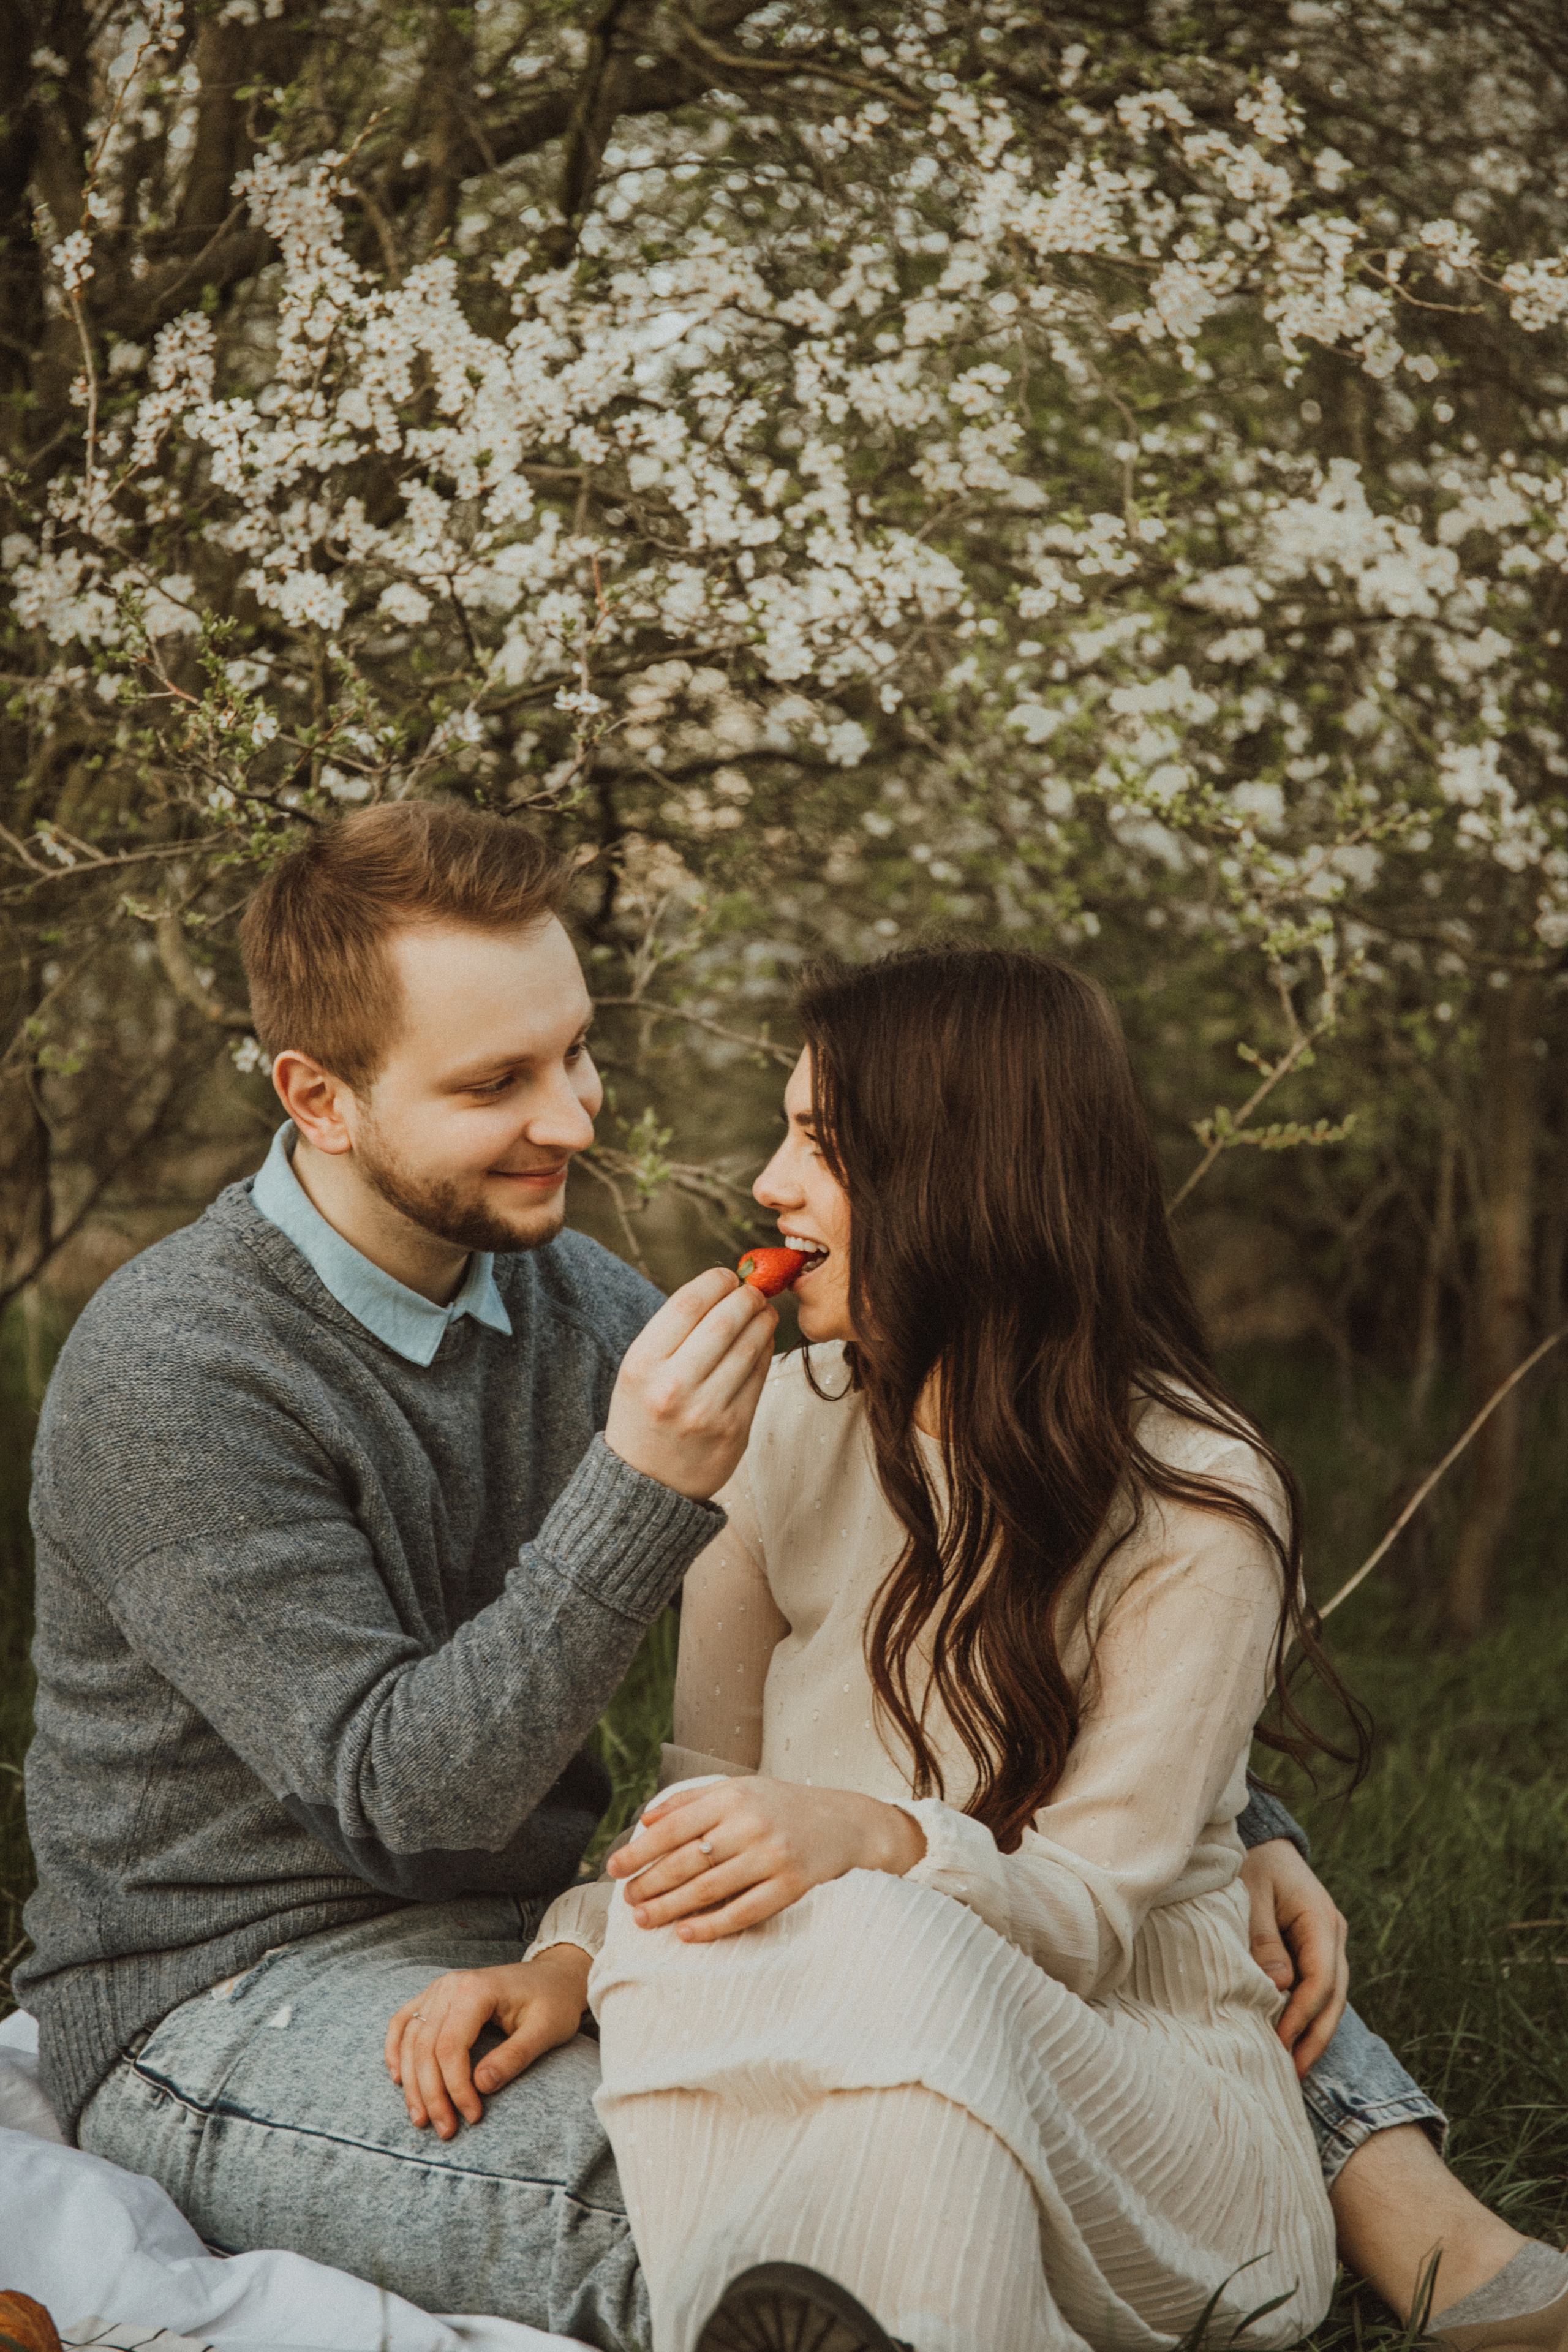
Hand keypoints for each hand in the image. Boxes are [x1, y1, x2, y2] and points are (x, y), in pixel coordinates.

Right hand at [384, 1945, 591, 2137]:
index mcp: (476, 1989)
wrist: (553, 1976)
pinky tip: (398, 2079)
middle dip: (432, 2094)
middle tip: (445, 2130)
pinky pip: (403, 2022)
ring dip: (412, 2083)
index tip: (473, 2117)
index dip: (456, 2088)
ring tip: (421, 2118)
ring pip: (410, 2040)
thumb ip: (514, 2057)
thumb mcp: (546, 2030)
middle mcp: (450, 1985)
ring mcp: (439, 1988)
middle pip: (425, 2047)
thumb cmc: (553, 2002)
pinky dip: (395, 2050)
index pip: (450, 2047)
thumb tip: (481, 2086)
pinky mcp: (436, 1996)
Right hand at [605, 1267, 777, 1500]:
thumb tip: (726, 1287)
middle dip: (746, 1297)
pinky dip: (766, 1352)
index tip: (727, 1276)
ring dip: (763, 1320)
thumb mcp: (639, 1370)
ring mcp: (706, 1412)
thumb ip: (675, 1332)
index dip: (715, 1281)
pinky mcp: (734, 1431)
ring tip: (764, 1311)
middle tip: (755, 1290)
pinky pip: (759, 1378)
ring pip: (749, 1347)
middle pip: (723, 1321)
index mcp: (642, 1365)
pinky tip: (763, 1342)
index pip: (687, 1304)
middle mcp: (672, 1387)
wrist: (646, 1483)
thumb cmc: (645, 1413)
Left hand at [605, 1774, 925, 1940]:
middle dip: (649, 1883)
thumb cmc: (782, 1807)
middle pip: (687, 1861)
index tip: (614, 1868)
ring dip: (670, 1908)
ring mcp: (773, 1855)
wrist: (846, 1823)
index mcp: (734, 1795)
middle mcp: (752, 1822)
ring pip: (709, 1889)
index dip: (640, 1850)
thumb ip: (692, 1802)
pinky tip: (686, 1934)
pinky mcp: (792, 1885)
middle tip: (626, 1900)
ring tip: (644, 1919)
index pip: (674, 1827)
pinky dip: (711, 1926)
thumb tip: (645, 1821)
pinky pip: (743, 1912)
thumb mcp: (740, 1790)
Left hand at [1240, 1837, 1348, 2076]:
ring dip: (1314, 2033)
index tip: (1280, 2041)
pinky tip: (1293, 2042)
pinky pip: (1318, 1990)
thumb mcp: (1249, 1893)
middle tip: (1292, 2072)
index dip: (1303, 2013)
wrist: (1260, 1843)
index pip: (1320, 1976)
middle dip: (1315, 2036)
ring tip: (1294, 2069)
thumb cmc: (1249, 1864)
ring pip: (1331, 1998)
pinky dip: (1308, 2017)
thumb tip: (1280, 1986)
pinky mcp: (1316, 1952)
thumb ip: (1262, 1938)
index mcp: (1320, 1917)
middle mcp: (1333, 1934)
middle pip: (1334, 1995)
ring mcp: (1328, 1944)